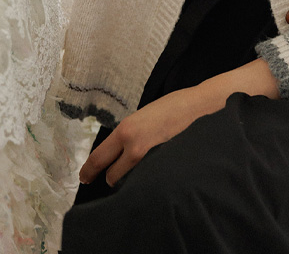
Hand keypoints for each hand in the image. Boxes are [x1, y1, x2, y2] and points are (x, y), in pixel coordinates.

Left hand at [78, 58, 280, 186]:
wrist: (204, 107)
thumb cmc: (176, 105)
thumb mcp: (146, 114)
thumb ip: (130, 133)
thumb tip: (120, 149)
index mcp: (127, 130)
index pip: (99, 159)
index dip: (88, 171)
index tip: (84, 177)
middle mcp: (135, 148)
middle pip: (112, 177)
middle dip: (115, 176)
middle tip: (121, 171)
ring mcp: (151, 160)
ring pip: (131, 182)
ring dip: (133, 179)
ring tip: (145, 169)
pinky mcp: (165, 168)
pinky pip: (150, 180)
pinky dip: (150, 179)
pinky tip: (158, 170)